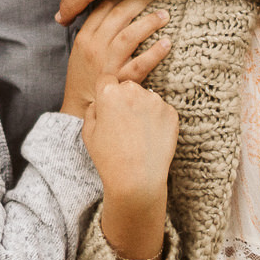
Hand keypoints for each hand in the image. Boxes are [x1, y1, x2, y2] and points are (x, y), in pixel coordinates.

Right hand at [61, 0, 170, 117]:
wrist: (80, 111)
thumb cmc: (84, 78)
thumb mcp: (82, 51)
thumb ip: (95, 29)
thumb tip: (113, 5)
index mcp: (85, 37)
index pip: (102, 8)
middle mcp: (95, 48)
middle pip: (117, 16)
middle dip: (138, 1)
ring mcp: (107, 64)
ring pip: (128, 36)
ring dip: (149, 23)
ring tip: (165, 15)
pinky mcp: (120, 81)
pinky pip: (140, 65)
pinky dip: (155, 53)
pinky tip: (167, 44)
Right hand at [83, 79, 178, 214]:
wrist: (137, 180)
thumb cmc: (109, 158)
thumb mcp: (88, 133)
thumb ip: (91, 110)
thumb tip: (99, 102)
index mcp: (109, 93)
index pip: (107, 80)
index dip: (106, 94)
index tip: (109, 108)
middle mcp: (134, 91)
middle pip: (128, 87)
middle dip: (125, 100)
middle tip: (123, 126)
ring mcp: (155, 101)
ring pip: (146, 99)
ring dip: (142, 110)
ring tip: (138, 136)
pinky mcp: (171, 113)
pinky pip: (161, 111)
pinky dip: (157, 121)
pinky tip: (150, 139)